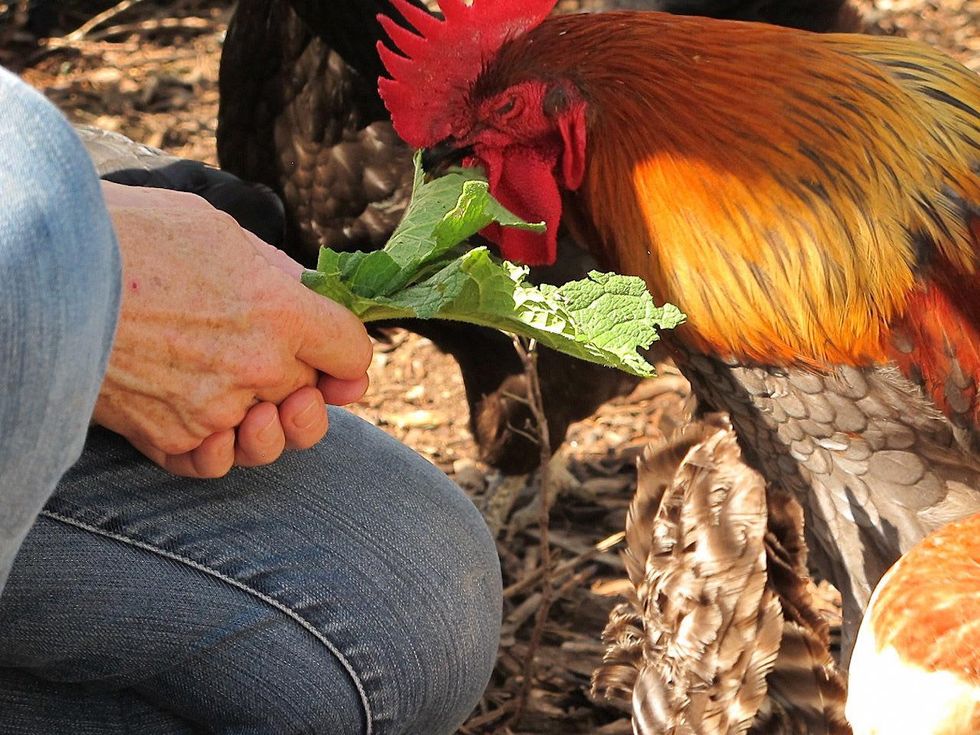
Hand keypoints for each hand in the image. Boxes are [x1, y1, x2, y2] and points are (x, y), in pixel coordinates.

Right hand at [93, 182, 371, 476]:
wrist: (39, 270)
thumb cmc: (126, 233)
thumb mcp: (216, 229)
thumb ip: (274, 270)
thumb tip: (307, 292)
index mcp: (279, 310)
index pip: (352, 353)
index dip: (348, 355)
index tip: (336, 356)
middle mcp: (255, 366)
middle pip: (313, 396)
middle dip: (302, 382)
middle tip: (277, 366)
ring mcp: (211, 408)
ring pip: (269, 440)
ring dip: (267, 425)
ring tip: (248, 400)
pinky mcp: (166, 437)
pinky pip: (212, 463)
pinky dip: (214, 448)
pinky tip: (205, 421)